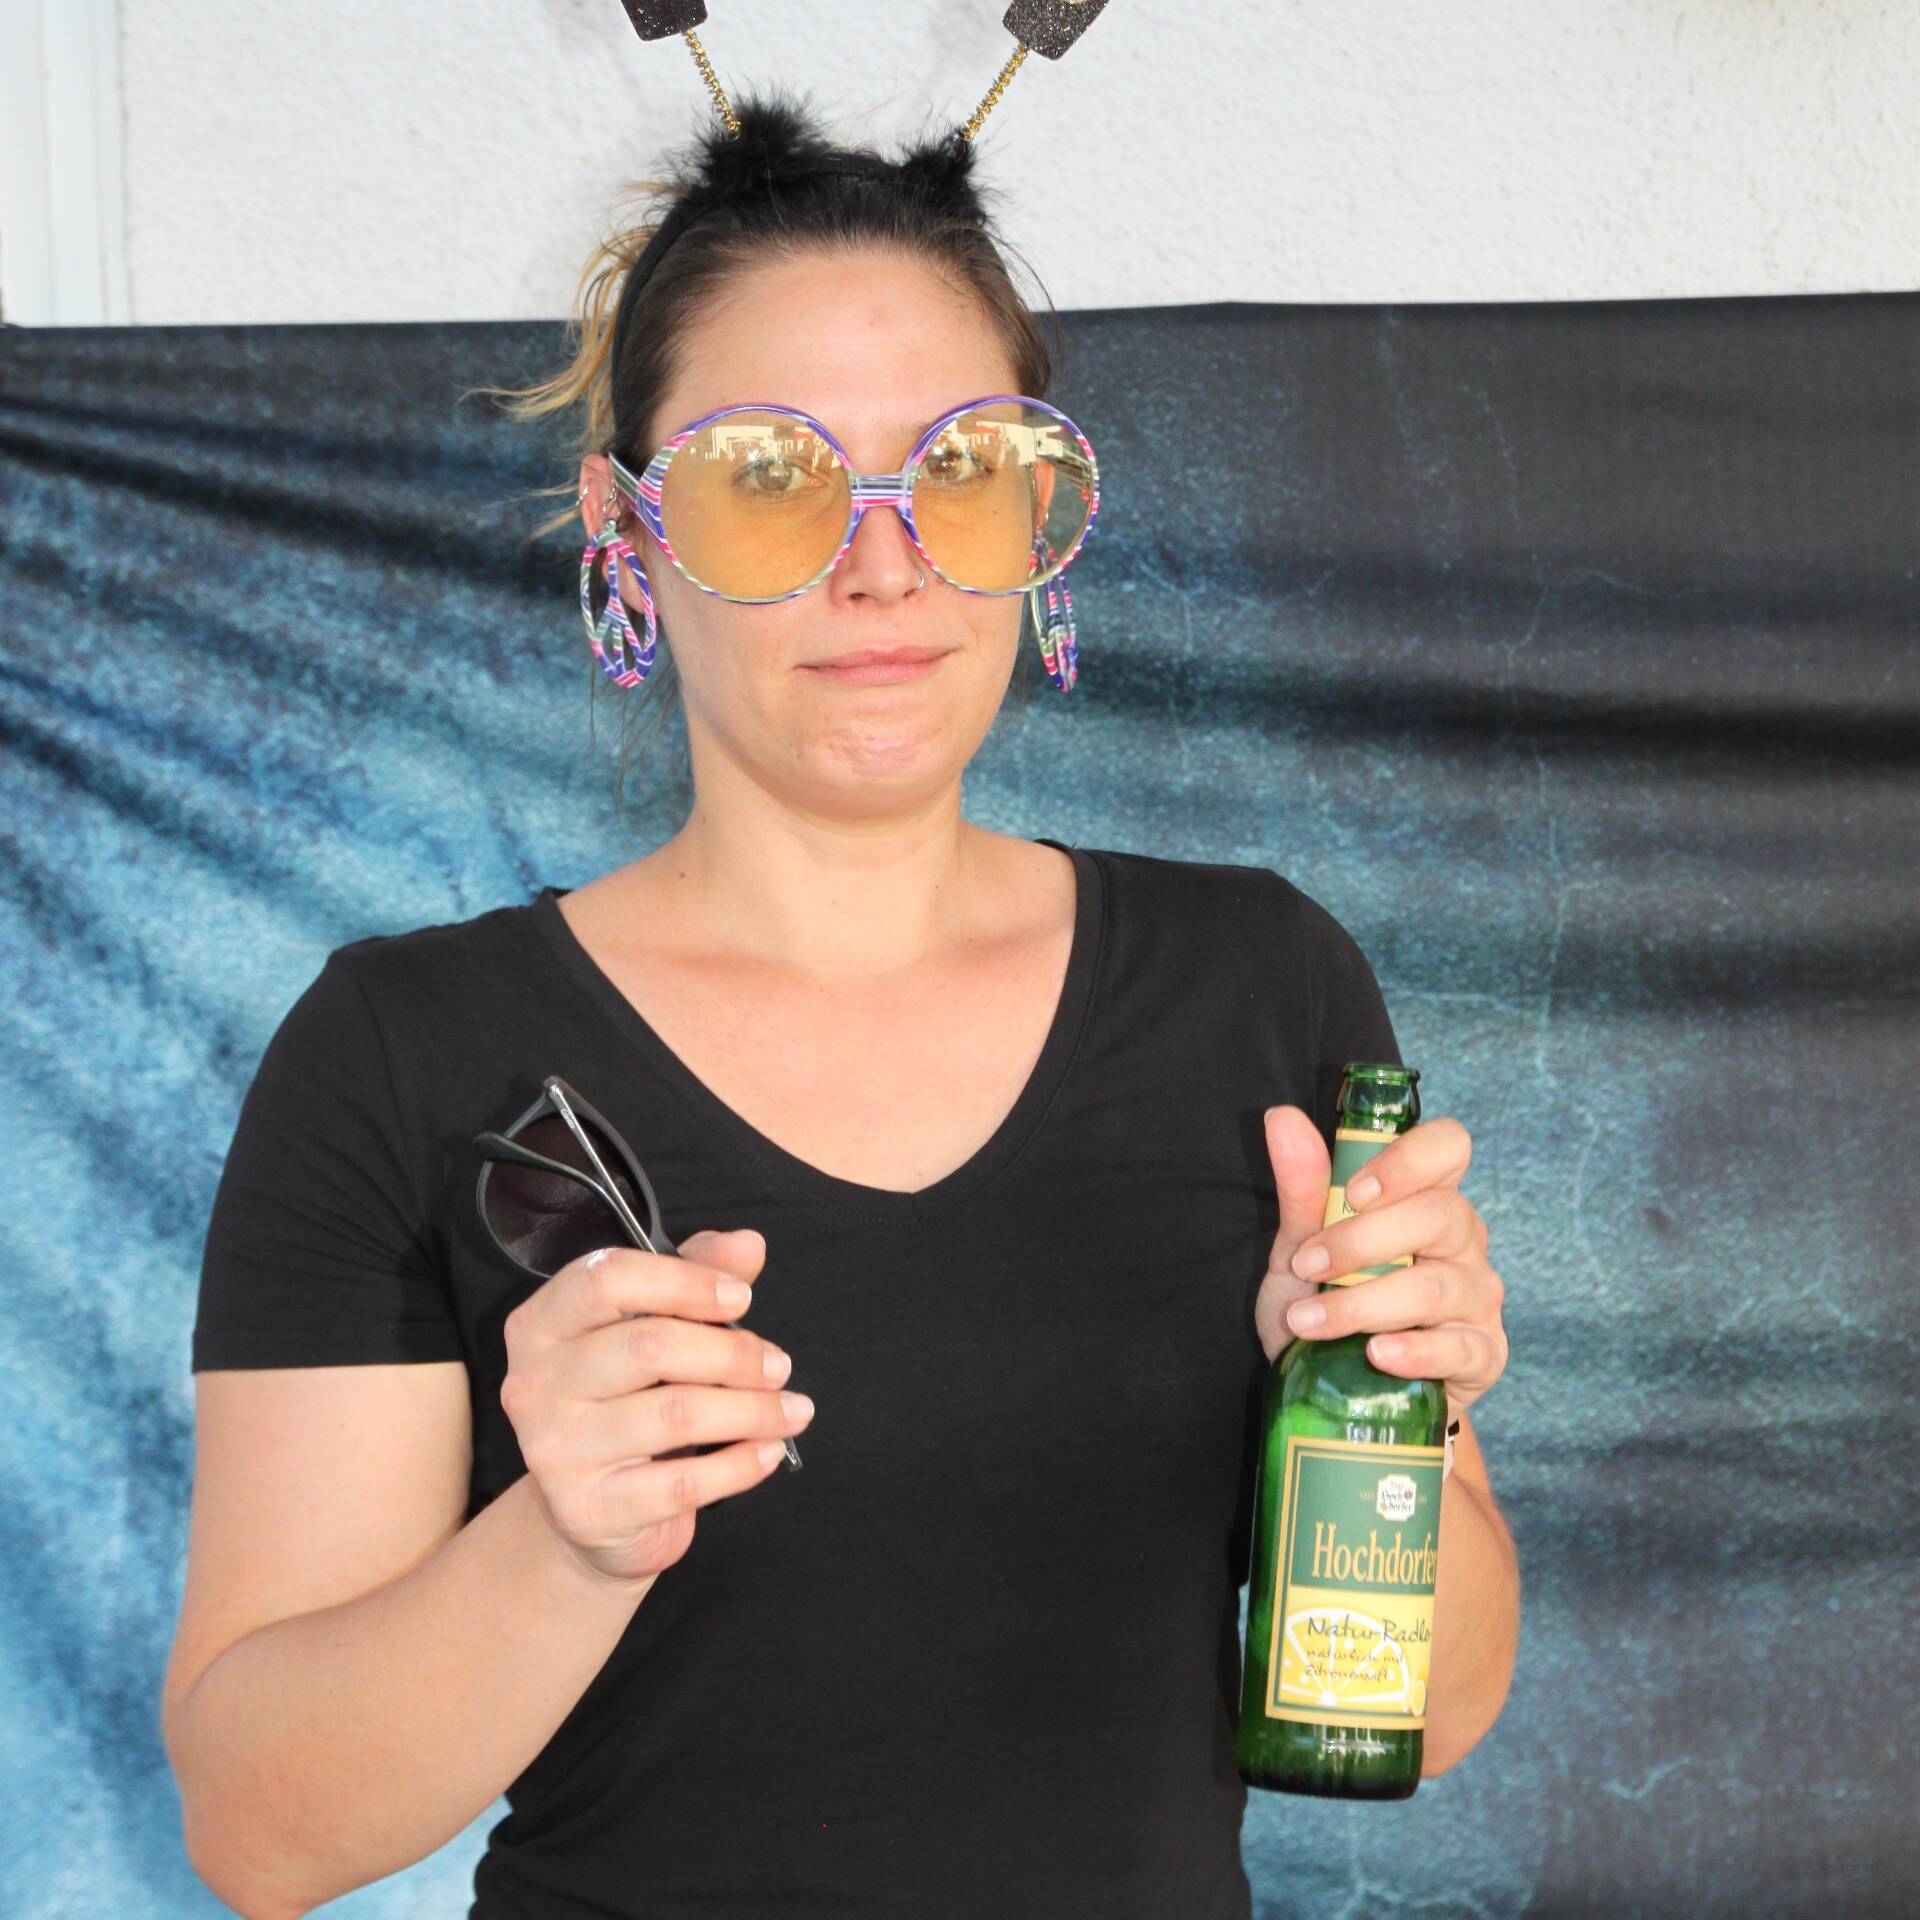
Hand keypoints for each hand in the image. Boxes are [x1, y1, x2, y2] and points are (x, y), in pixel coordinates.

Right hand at [498, 1228, 816, 1585]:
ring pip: (675, 1413)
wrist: (588, 1511)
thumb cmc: (626, 1399)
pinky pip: (682, 1483)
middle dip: (733, 1353)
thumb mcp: (654, 1326)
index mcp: (544, 1322)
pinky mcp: (587, 1509)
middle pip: (649, 1344)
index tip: (741, 1298)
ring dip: (752, 1409)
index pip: (608, 1278)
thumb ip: (696, 1274)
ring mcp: (555, 1449)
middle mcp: (534, 1382)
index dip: (685, 1281)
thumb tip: (748, 1245)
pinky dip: (741, 1463)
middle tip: (779, 1365)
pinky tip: (770, 1450)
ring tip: (792, 1409)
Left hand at [1254, 1107, 1506, 1419]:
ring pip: (1438, 1286)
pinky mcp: (1484, 1355)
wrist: (1338, 1389)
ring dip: (1364, 1303)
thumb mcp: (1302, 1247)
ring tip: (1309, 1321)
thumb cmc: (1329, 1301)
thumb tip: (1281, 1118)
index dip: (1406, 1161)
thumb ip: (1302, 1188)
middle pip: (1440, 1215)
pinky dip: (1415, 1352)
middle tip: (1306, 1265)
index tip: (1354, 1194)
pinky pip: (1462, 1349)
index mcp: (1424, 1197)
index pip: (1448, 1146)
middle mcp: (1462, 1240)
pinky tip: (1375, 1355)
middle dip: (1363, 1240)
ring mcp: (1478, 1298)